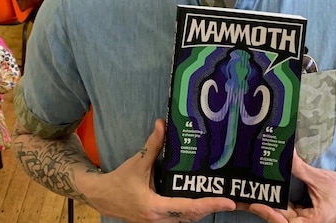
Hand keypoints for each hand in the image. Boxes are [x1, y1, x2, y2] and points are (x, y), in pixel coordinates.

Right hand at [88, 119, 235, 222]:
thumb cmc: (120, 181)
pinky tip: (203, 202)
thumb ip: (152, 145)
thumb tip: (162, 123)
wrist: (102, 197)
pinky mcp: (158, 222)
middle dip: (211, 208)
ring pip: (187, 220)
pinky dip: (193, 212)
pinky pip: (180, 219)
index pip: (188, 207)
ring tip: (222, 200)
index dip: (210, 204)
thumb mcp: (137, 162)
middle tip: (233, 199)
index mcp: (155, 207)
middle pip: (192, 217)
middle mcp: (159, 220)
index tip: (229, 202)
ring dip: (203, 211)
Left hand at [247, 152, 335, 222]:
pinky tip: (266, 195)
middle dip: (265, 209)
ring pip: (283, 217)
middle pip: (281, 220)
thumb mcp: (320, 178)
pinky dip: (278, 205)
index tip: (256, 204)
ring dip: (270, 207)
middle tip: (245, 198)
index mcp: (314, 222)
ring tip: (250, 196)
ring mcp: (306, 222)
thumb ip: (300, 169)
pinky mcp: (304, 217)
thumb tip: (285, 153)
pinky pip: (288, 213)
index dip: (270, 214)